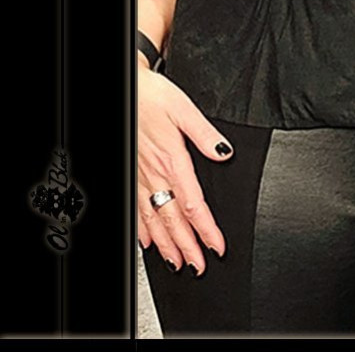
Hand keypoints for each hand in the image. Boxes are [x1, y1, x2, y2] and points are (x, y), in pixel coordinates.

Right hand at [138, 60, 234, 275]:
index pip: (193, 204)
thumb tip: (225, 154)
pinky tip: (148, 241)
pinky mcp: (130, 174)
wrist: (126, 90)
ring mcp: (139, 177)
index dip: (206, 229)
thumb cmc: (152, 96)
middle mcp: (155, 174)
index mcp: (172, 159)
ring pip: (154, 219)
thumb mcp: (184, 109)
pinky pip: (136, 209)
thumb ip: (205, 134)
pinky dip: (142, 229)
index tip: (217, 246)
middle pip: (174, 219)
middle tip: (199, 266)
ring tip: (177, 263)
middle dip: (188, 246)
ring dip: (166, 244)